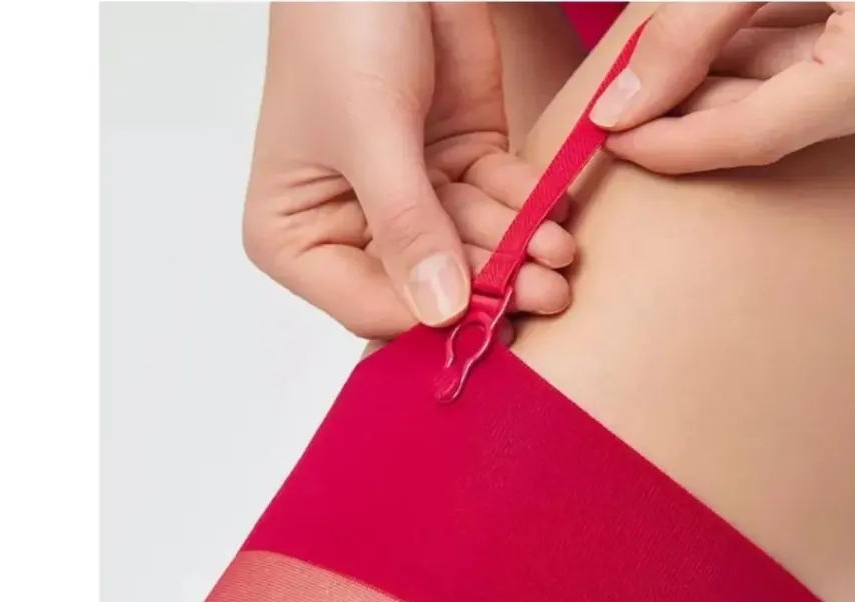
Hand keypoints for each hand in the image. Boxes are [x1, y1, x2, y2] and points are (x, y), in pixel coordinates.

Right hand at [244, 1, 573, 339]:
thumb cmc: (340, 24)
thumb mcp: (370, 129)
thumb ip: (407, 224)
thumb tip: (441, 313)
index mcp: (296, 235)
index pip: (366, 304)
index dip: (427, 318)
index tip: (483, 319)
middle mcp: (351, 228)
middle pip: (427, 286)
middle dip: (488, 286)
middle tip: (545, 291)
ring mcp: (408, 202)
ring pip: (469, 249)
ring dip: (516, 250)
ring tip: (558, 254)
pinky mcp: (456, 167)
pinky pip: (495, 204)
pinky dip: (525, 208)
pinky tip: (551, 214)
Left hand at [589, 2, 854, 174]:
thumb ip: (698, 20)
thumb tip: (627, 98)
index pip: (747, 137)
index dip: (670, 143)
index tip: (610, 136)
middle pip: (763, 115)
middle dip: (686, 104)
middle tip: (623, 93)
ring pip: (789, 83)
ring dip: (721, 71)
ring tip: (660, 58)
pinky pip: (819, 51)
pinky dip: (762, 41)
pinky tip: (720, 26)